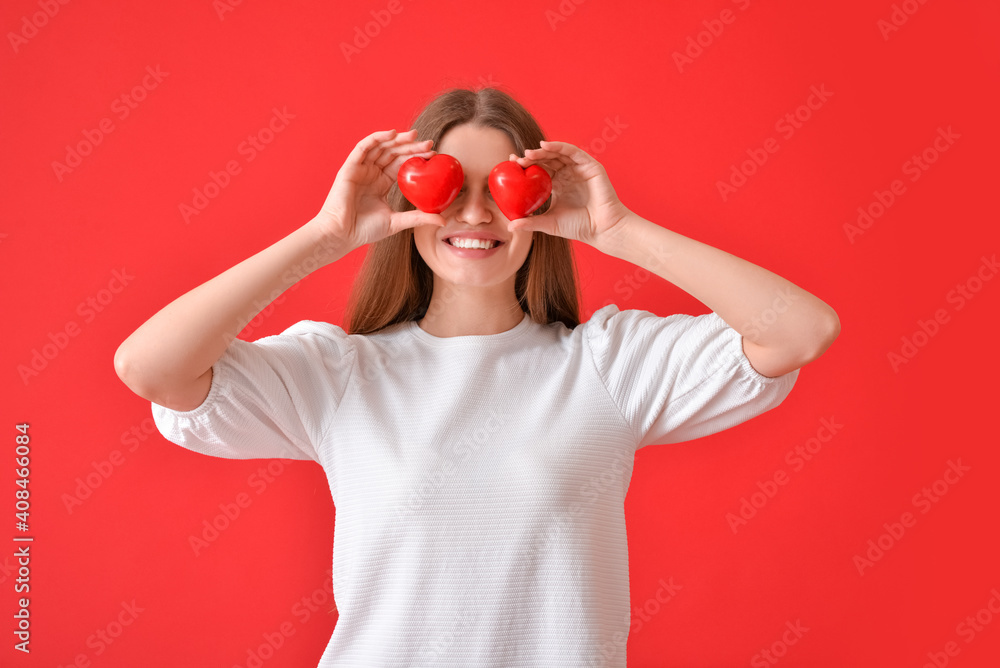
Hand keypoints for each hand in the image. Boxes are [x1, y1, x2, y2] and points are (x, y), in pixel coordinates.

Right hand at [313, 129, 446, 250]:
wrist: (341, 234)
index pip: (402, 165)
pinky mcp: (350, 166)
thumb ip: (418, 217)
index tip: (434, 156)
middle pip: (394, 153)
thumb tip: (443, 220)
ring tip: (414, 136)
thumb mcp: (397, 222)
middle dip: (411, 147)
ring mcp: (361, 168)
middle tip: (429, 144)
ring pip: (381, 147)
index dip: (417, 158)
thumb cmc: (365, 230)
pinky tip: (392, 134)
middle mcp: (372, 173)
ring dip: (397, 139)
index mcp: (382, 183)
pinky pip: (364, 147)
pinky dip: (377, 138)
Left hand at [505, 140, 631, 249]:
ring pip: (558, 154)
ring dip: (543, 151)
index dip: (525, 166)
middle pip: (547, 160)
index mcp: (558, 185)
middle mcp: (568, 174)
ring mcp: (579, 169)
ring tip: (528, 153)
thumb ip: (530, 222)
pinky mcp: (590, 165)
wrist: (602, 229)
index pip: (539, 170)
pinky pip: (573, 151)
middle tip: (517, 160)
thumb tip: (509, 226)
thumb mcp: (549, 223)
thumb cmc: (578, 227)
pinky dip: (559, 146)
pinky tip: (545, 146)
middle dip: (532, 157)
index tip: (511, 164)